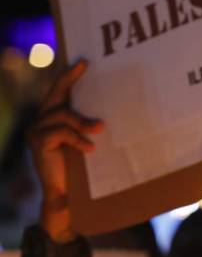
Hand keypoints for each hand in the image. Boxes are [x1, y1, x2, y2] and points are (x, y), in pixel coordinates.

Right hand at [25, 60, 102, 240]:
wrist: (68, 194)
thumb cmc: (82, 168)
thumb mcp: (88, 142)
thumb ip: (90, 127)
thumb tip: (111, 114)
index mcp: (53, 120)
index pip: (59, 93)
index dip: (69, 77)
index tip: (83, 63)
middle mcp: (40, 122)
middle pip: (56, 97)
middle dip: (69, 80)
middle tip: (84, 67)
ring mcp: (36, 132)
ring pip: (62, 115)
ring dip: (83, 122)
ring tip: (99, 129)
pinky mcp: (38, 143)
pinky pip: (61, 132)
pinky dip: (77, 138)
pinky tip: (89, 149)